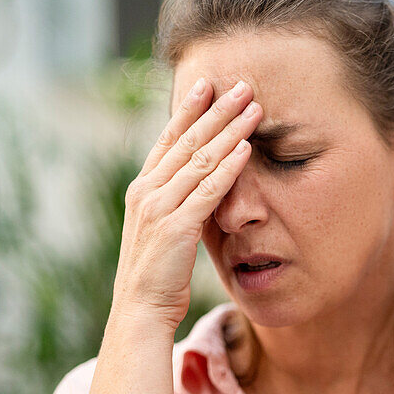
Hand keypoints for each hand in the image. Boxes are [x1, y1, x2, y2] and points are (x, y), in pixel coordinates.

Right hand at [112, 78, 261, 330]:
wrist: (141, 309)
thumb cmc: (158, 273)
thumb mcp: (164, 229)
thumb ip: (177, 202)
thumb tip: (199, 182)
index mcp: (142, 189)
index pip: (167, 139)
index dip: (187, 110)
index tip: (206, 84)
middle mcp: (147, 191)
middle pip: (186, 141)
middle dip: (216, 110)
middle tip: (241, 86)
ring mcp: (160, 208)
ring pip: (200, 159)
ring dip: (229, 130)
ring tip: (253, 108)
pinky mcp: (177, 227)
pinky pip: (208, 190)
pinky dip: (229, 168)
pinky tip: (246, 149)